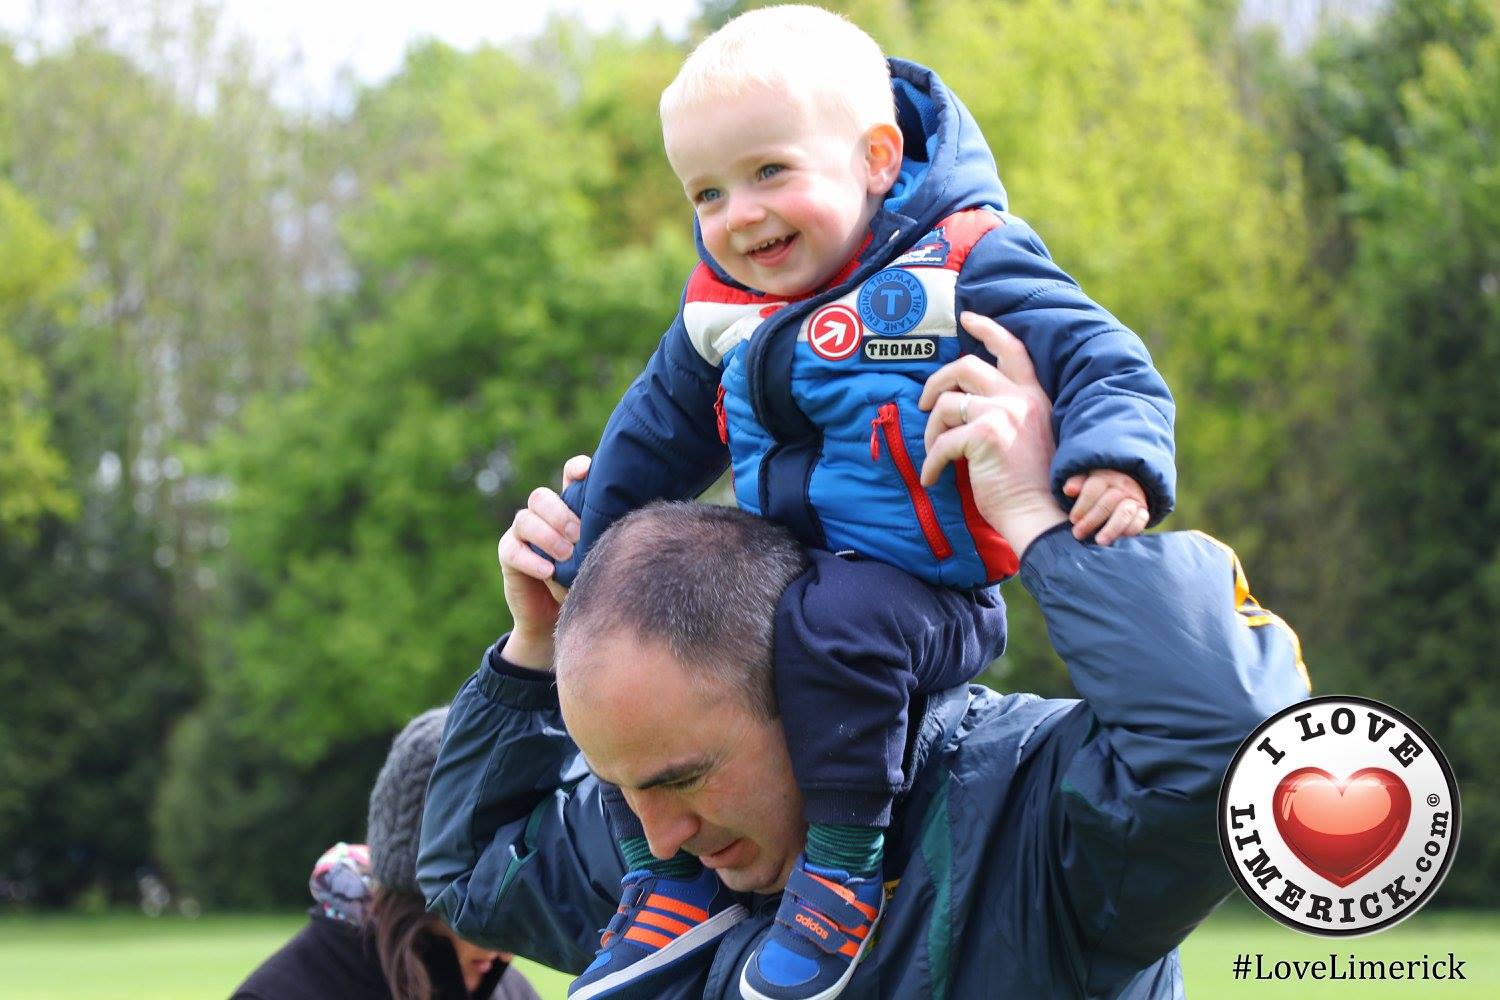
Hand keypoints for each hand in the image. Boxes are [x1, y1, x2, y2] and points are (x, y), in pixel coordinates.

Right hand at [495, 455, 589, 668]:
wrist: (557, 618)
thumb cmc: (585, 581)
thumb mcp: (599, 556)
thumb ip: (607, 537)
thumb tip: (637, 524)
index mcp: (568, 507)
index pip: (569, 477)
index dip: (575, 469)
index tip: (587, 472)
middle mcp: (542, 515)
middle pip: (541, 497)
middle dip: (560, 513)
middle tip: (578, 534)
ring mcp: (522, 533)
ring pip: (525, 518)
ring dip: (547, 535)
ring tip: (566, 555)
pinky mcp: (509, 556)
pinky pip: (513, 550)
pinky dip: (531, 559)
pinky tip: (548, 572)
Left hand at [917, 312, 1066, 554]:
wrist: (1041, 516)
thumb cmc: (1032, 487)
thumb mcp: (1027, 438)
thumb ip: (1007, 414)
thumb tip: (964, 404)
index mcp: (1034, 396)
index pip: (1012, 349)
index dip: (987, 329)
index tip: (967, 319)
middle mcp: (1021, 398)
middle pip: (967, 366)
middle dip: (936, 381)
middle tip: (924, 403)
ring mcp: (1004, 413)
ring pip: (947, 402)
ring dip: (932, 428)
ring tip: (934, 451)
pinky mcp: (986, 434)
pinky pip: (942, 440)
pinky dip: (932, 461)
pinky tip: (933, 478)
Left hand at [1062, 469, 1148, 545]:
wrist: (1124, 489)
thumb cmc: (1096, 488)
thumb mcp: (1085, 481)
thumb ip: (1076, 484)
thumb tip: (1068, 489)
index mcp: (1104, 477)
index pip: (1093, 489)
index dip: (1082, 505)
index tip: (1073, 519)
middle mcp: (1122, 486)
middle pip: (1108, 502)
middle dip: (1092, 520)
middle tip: (1078, 534)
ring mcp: (1134, 499)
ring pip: (1125, 512)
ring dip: (1111, 528)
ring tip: (1099, 542)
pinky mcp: (1143, 511)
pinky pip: (1140, 521)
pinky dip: (1129, 531)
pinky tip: (1117, 540)